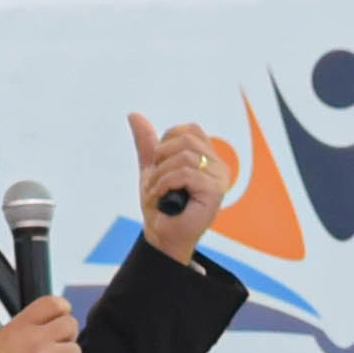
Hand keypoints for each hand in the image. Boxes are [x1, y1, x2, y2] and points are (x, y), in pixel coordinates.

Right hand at [0, 294, 80, 352]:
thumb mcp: (1, 342)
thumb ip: (26, 332)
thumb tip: (47, 329)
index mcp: (20, 327)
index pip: (52, 303)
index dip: (62, 311)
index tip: (60, 320)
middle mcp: (36, 339)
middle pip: (70, 324)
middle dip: (67, 338)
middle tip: (56, 352)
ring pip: (75, 351)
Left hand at [131, 112, 224, 263]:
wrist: (162, 237)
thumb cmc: (161, 207)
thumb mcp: (152, 169)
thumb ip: (147, 143)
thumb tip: (134, 115)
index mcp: (209, 158)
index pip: (189, 130)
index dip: (166, 143)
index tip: (158, 166)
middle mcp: (219, 166)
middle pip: (185, 139)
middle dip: (161, 158)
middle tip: (154, 180)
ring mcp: (219, 179)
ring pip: (184, 156)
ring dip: (160, 174)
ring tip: (154, 191)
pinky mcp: (214, 191)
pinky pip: (185, 173)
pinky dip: (165, 183)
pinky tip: (160, 195)